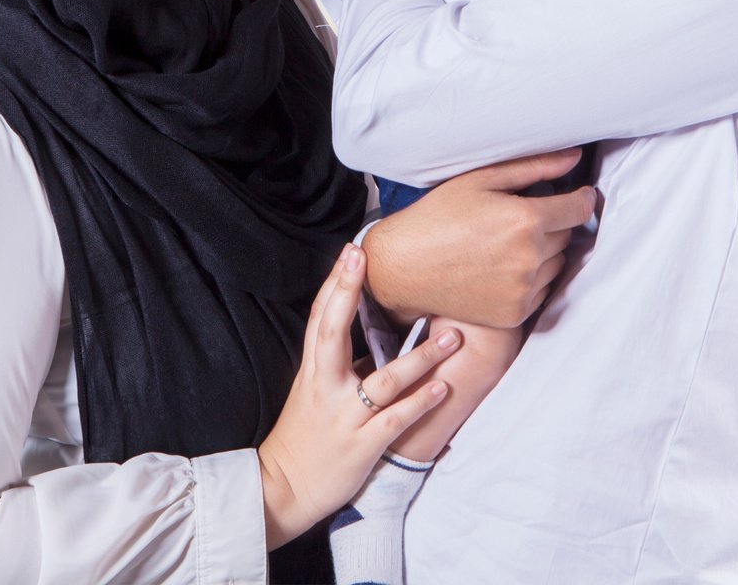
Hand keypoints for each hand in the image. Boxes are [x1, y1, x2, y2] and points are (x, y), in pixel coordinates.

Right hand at [257, 244, 458, 549]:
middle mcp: (326, 387)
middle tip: (369, 259)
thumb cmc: (304, 432)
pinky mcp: (362, 445)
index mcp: (313, 369)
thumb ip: (337, 357)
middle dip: (349, 293)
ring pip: (384, 380)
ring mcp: (344, 416)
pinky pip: (395, 420)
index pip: (321, 317)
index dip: (335, 282)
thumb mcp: (313, 387)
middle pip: (334, 332)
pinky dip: (421, 403)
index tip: (352, 251)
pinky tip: (443, 387)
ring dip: (420, 356)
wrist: (285, 487)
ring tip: (452, 336)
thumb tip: (368, 323)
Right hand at [362, 149, 595, 326]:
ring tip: (507, 244)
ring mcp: (524, 290)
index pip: (579, 209)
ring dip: (544, 252)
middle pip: (567, 236)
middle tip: (520, 219)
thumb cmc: (437, 216)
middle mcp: (530, 258)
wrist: (402, 266)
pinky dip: (530, 278)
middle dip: (553, 224)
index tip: (576, 196)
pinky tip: (501, 267)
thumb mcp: (480, 180)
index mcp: (525, 220)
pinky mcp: (515, 314)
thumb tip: (574, 158)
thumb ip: (533, 167)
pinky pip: (541, 291)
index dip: (581, 199)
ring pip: (556, 264)